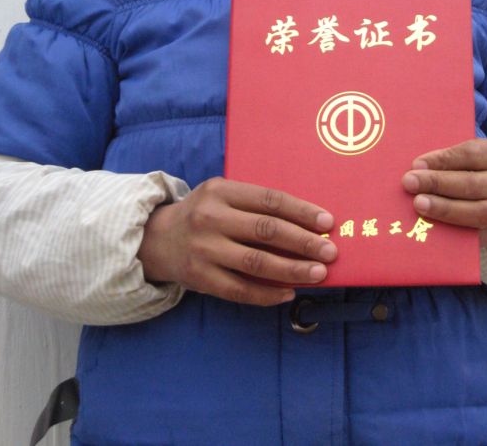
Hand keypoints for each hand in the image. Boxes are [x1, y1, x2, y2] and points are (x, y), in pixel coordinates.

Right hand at [138, 178, 336, 305]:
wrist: (156, 238)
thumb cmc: (203, 214)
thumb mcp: (222, 196)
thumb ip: (256, 205)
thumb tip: (307, 224)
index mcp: (221, 191)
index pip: (270, 200)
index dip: (302, 212)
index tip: (327, 223)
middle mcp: (211, 218)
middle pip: (266, 231)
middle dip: (304, 242)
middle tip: (330, 252)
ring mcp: (204, 250)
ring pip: (256, 263)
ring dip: (292, 270)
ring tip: (317, 275)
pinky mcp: (199, 278)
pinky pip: (240, 290)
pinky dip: (267, 294)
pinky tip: (289, 292)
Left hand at [401, 140, 486, 246]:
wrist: (482, 192)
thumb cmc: (460, 168)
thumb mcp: (454, 155)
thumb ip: (438, 158)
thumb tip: (414, 168)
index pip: (469, 154)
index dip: (442, 159)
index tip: (417, 164)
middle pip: (471, 183)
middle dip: (437, 183)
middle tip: (409, 183)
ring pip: (478, 211)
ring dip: (445, 208)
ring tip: (418, 204)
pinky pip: (475, 234)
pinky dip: (453, 229)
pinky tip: (430, 225)